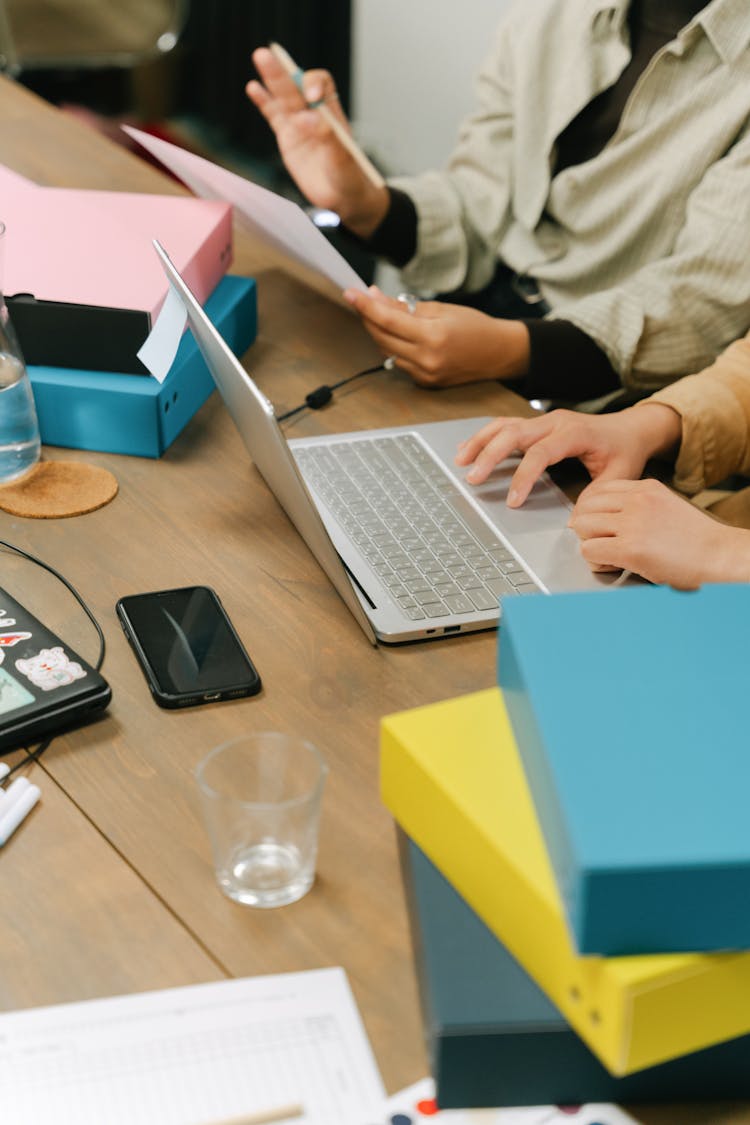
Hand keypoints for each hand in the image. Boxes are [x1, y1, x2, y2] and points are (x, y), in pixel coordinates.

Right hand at [246, 48, 388, 236]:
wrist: (342, 198)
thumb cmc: (350, 178)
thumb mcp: (344, 161)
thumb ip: (328, 138)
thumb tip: (307, 119)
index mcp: (332, 112)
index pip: (321, 84)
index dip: (313, 84)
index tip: (311, 98)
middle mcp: (314, 113)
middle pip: (296, 85)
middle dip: (283, 71)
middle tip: (267, 55)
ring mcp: (299, 124)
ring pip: (283, 97)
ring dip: (272, 78)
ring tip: (260, 57)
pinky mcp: (287, 137)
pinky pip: (273, 115)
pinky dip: (263, 101)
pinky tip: (253, 87)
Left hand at [343, 287, 529, 385]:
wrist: (499, 353)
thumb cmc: (476, 327)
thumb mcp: (442, 309)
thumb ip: (407, 307)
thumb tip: (378, 300)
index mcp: (433, 337)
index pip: (388, 320)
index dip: (366, 306)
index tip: (351, 294)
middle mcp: (426, 360)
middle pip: (382, 337)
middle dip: (368, 317)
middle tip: (362, 299)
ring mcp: (425, 374)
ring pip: (387, 351)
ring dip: (379, 332)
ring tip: (380, 312)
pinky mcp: (425, 383)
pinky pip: (399, 362)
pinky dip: (393, 346)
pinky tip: (396, 333)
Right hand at [455, 404, 681, 505]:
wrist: (631, 428)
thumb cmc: (625, 451)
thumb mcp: (620, 475)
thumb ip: (597, 495)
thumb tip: (574, 519)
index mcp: (575, 433)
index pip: (540, 453)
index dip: (523, 476)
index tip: (512, 501)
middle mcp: (556, 422)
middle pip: (514, 433)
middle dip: (490, 455)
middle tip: (472, 478)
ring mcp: (544, 421)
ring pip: (505, 425)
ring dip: (481, 442)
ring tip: (461, 461)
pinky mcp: (538, 424)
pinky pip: (506, 425)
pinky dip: (486, 436)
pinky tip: (470, 448)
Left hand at [570, 478, 749, 587]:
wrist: (719, 556)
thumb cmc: (696, 540)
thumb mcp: (665, 507)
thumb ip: (637, 507)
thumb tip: (604, 520)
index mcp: (646, 488)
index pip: (598, 490)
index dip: (593, 512)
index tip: (600, 527)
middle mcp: (637, 500)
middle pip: (584, 507)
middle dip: (587, 528)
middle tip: (603, 544)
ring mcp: (633, 523)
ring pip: (581, 526)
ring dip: (589, 544)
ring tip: (609, 555)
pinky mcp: (630, 548)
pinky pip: (589, 550)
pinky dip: (596, 562)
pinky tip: (614, 566)